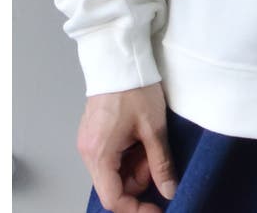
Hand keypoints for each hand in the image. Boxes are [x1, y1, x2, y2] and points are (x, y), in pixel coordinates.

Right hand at [76, 82, 178, 212]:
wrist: (120, 58)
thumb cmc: (135, 88)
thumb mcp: (154, 128)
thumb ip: (160, 163)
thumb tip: (168, 190)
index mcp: (99, 154)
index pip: (113, 198)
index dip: (136, 208)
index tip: (157, 207)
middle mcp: (88, 151)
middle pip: (114, 185)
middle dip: (139, 177)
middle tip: (156, 155)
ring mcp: (89, 142)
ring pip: (114, 170)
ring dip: (135, 163)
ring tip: (149, 139)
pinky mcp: (94, 133)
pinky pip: (111, 156)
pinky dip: (128, 153)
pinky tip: (139, 135)